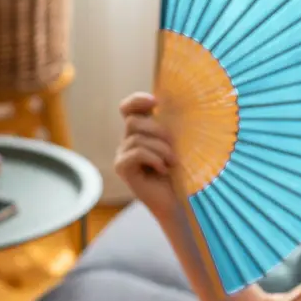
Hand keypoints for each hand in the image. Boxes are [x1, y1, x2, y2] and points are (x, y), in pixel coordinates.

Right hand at [114, 93, 180, 216]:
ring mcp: (122, 156)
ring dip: (160, 149)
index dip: (136, 101)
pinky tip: (163, 169)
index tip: (155, 101)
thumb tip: (170, 105)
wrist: (174, 200)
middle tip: (173, 146)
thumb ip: (168, 126)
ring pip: (136, 138)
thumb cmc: (178, 172)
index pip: (127, 108)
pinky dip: (153, 158)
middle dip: (156, 130)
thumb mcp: (175, 144)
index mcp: (139, 133)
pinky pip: (136, 153)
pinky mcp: (122, 168)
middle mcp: (127, 142)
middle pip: (132, 121)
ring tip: (172, 161)